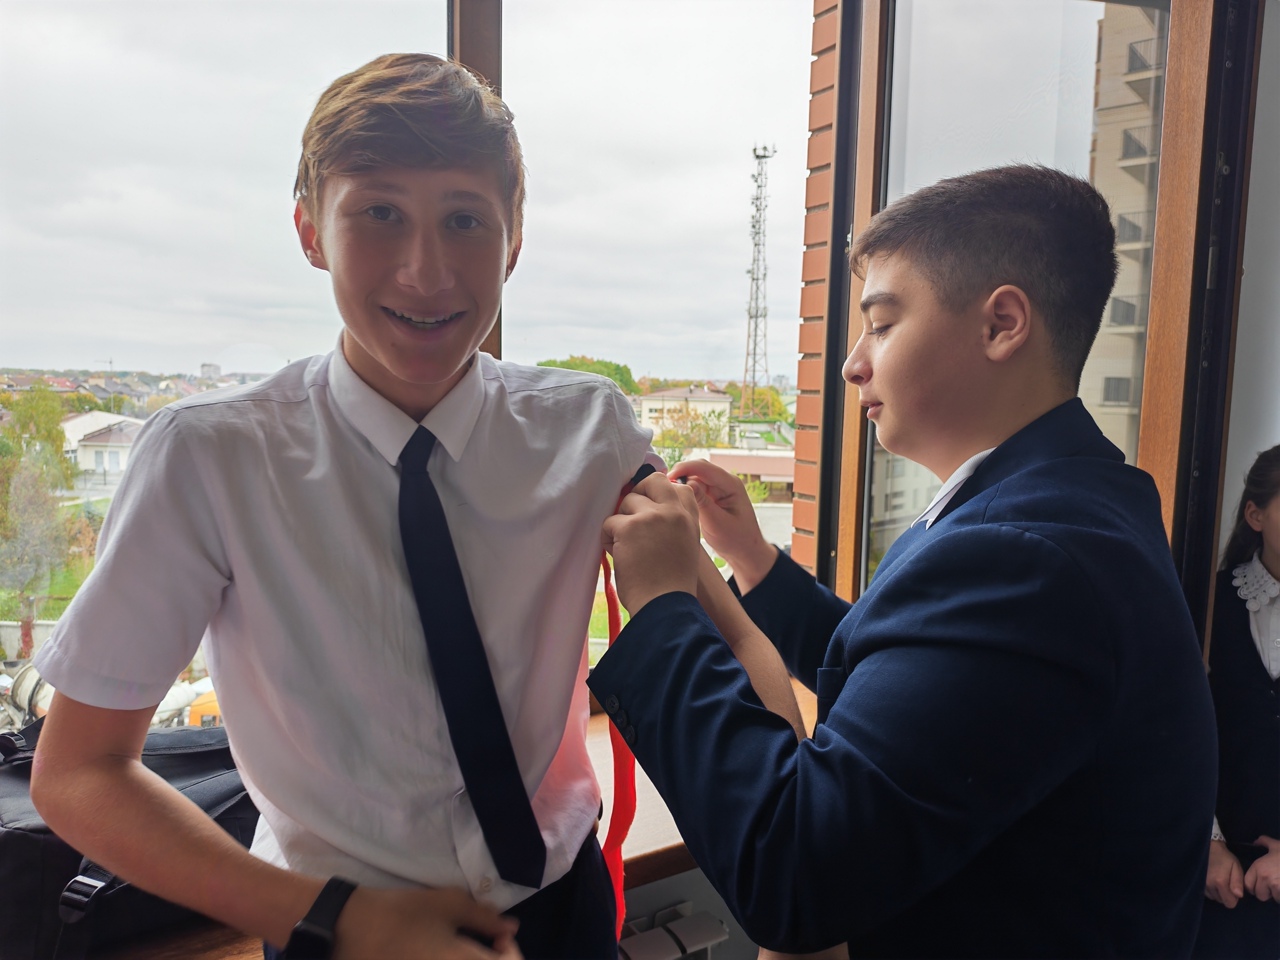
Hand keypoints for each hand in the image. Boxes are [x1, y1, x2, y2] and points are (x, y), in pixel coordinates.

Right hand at [334, 886, 520, 959]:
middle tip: (486, 942)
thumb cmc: (405, 914)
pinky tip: (441, 955)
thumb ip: (486, 918)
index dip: (510, 952)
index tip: (498, 935)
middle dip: (493, 959)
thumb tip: (511, 927)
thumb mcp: (451, 905)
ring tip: (459, 948)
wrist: (349, 931)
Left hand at [602, 473, 700, 613]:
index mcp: (690, 519)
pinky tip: (619, 556)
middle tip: (632, 517)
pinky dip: (608, 539)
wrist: (666, 606)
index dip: (660, 493)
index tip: (651, 509)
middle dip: (638, 494)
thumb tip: (649, 510)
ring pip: (626, 502)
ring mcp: (652, 517)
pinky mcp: (629, 527)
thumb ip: (674, 525)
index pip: (678, 487)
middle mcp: (673, 512)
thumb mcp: (686, 547)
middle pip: (652, 481)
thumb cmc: (673, 585)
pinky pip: (609, 522)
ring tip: (627, 548)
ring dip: (621, 523)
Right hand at [668, 459, 776, 592]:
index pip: (704, 467)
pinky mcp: (711, 497)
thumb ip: (702, 502)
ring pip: (693, 478)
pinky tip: (676, 501)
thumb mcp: (717, 523)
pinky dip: (684, 492)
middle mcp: (724, 483)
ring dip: (681, 485)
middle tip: (664, 489)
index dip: (684, 469)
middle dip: (680, 475)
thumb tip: (684, 484)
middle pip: (697, 470)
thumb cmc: (737, 540)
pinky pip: (694, 488)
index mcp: (731, 485)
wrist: (745, 552)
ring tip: (668, 497)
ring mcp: (717, 489)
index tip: (668, 478)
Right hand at [1205, 840, 1243, 907]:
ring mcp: (1202, 884)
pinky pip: (1208, 894)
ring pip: (1215, 898)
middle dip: (1226, 895)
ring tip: (1220, 881)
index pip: (1230, 904)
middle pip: (1222, 901)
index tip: (1234, 888)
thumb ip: (1238, 882)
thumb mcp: (1236, 867)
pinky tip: (1213, 881)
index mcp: (1220, 882)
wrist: (1209, 848)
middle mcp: (1209, 885)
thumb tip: (1239, 896)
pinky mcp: (1198, 883)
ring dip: (1219, 893)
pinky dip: (1212, 891)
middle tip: (1227, 883)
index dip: (1234, 898)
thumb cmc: (1225, 858)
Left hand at [1244, 836, 1279, 902]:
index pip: (1248, 885)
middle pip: (1260, 895)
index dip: (1254, 886)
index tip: (1262, 885)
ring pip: (1273, 898)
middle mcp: (1264, 877)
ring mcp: (1276, 886)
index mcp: (1258, 867)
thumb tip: (1255, 842)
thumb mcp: (1277, 845)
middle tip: (1275, 885)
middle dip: (1267, 893)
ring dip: (1278, 895)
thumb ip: (1264, 842)